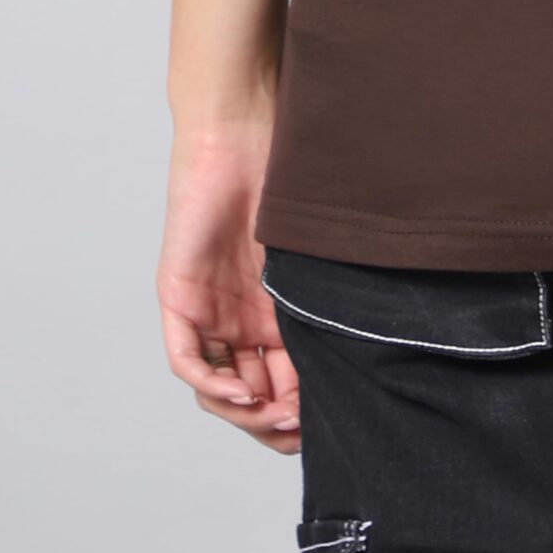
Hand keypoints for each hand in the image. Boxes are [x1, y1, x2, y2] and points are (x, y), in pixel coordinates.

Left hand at [157, 120, 301, 452]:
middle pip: (251, 394)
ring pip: (218, 386)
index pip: (282, 379)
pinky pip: (187, 357)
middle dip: (273, 420)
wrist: (240, 126)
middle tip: (298, 426)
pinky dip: (212, 381)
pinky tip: (242, 390)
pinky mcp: (179, 294)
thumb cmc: (284, 170)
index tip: (322, 420)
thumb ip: (326, 292)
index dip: (300, 407)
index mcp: (273, 309)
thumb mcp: (313, 247)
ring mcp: (208, 308)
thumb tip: (372, 342)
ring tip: (275, 413)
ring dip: (245, 410)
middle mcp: (240, 317)